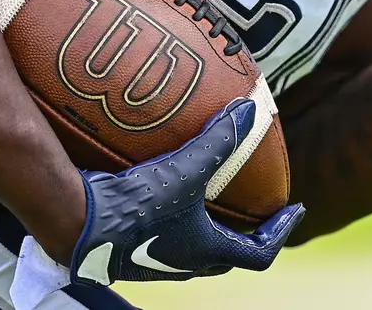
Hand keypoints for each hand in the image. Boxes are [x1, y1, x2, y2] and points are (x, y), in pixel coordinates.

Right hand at [69, 99, 304, 285]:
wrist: (79, 224)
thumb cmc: (136, 206)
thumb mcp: (185, 169)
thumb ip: (218, 140)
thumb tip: (248, 109)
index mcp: (206, 252)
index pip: (259, 253)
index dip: (280, 232)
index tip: (292, 212)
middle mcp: (185, 263)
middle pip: (228, 255)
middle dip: (246, 235)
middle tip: (256, 211)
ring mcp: (157, 260)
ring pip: (195, 249)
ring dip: (210, 228)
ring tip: (213, 199)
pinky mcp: (132, 248)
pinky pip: (166, 236)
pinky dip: (178, 219)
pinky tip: (166, 191)